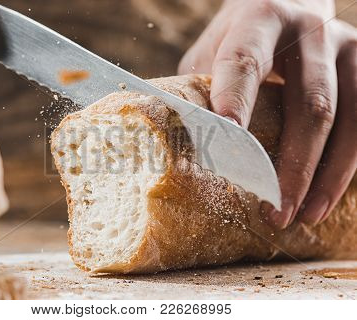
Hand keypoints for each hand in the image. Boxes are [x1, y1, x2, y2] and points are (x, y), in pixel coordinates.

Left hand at [179, 0, 356, 228]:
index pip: (246, 61)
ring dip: (323, 176)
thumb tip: (175, 142)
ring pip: (343, 119)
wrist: (291, 5)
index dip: (237, 100)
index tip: (228, 142)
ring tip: (300, 215)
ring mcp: (343, 48)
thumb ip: (200, 87)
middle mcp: (308, 29)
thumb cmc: (241, 39)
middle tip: (272, 208)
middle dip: (291, 163)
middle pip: (308, 103)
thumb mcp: (212, 51)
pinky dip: (342, 169)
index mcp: (259, 19)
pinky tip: (322, 199)